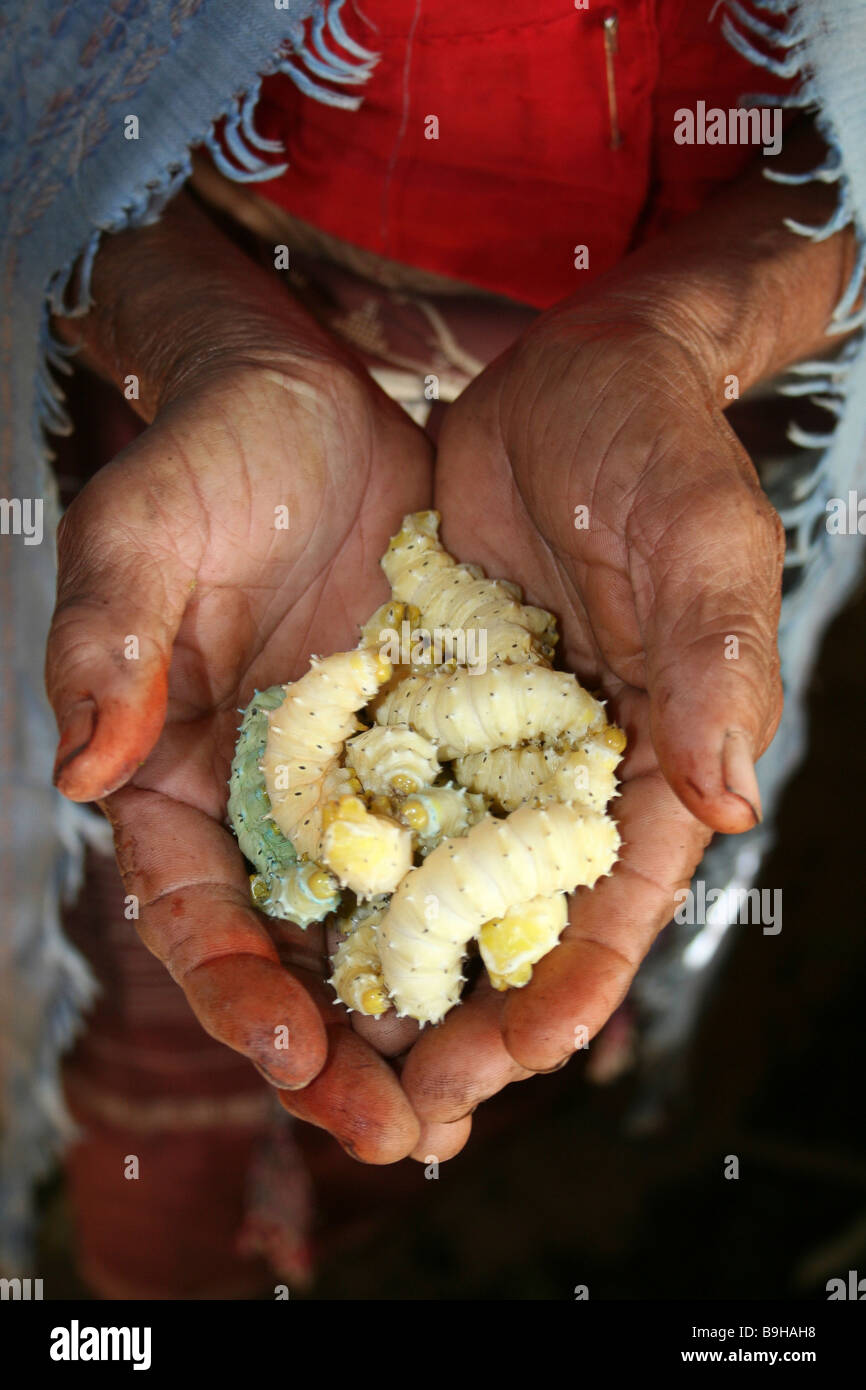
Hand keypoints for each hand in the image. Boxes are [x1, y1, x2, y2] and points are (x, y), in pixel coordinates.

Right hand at [47, 356, 434, 1161]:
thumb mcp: (138, 539)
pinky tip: (551, 959)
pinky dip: (505, 903)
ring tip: (488, 1092)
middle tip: (410, 1132)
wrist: (301, 402)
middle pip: (305, 951)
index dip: (236, 988)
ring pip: (400, 919)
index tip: (293, 1050)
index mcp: (178, 782)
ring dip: (438, 1009)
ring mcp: (365, 781)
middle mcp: (272, 804)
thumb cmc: (199, 465)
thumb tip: (84, 764)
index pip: (195, 914)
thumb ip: (110, 644)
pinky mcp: (442, 740)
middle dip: (348, 1048)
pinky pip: (477, 834)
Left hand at [402, 305, 783, 1130]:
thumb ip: (713, 666)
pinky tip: (289, 914)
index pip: (616, 904)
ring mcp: (489, 736)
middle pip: (515, 919)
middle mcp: (567, 769)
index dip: (565, 995)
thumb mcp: (701, 540)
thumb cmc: (660, 447)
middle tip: (392, 1105)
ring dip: (389, 961)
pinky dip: (345, 856)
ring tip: (324, 1045)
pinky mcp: (423, 693)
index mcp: (655, 758)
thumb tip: (730, 805)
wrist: (576, 371)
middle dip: (462, 1013)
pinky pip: (380, 788)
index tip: (498, 1069)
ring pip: (437, 875)